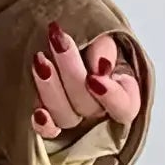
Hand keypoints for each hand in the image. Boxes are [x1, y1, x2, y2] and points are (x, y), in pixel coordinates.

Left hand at [29, 21, 140, 142]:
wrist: (57, 35)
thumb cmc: (85, 35)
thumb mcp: (101, 33)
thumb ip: (104, 47)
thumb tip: (100, 65)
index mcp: (123, 89)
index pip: (126, 106)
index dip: (112, 97)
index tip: (94, 76)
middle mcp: (101, 108)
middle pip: (89, 107)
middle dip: (71, 72)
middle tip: (57, 42)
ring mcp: (76, 116)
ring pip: (67, 117)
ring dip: (51, 89)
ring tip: (39, 59)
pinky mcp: (52, 119)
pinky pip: (49, 131)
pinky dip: (44, 124)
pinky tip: (38, 113)